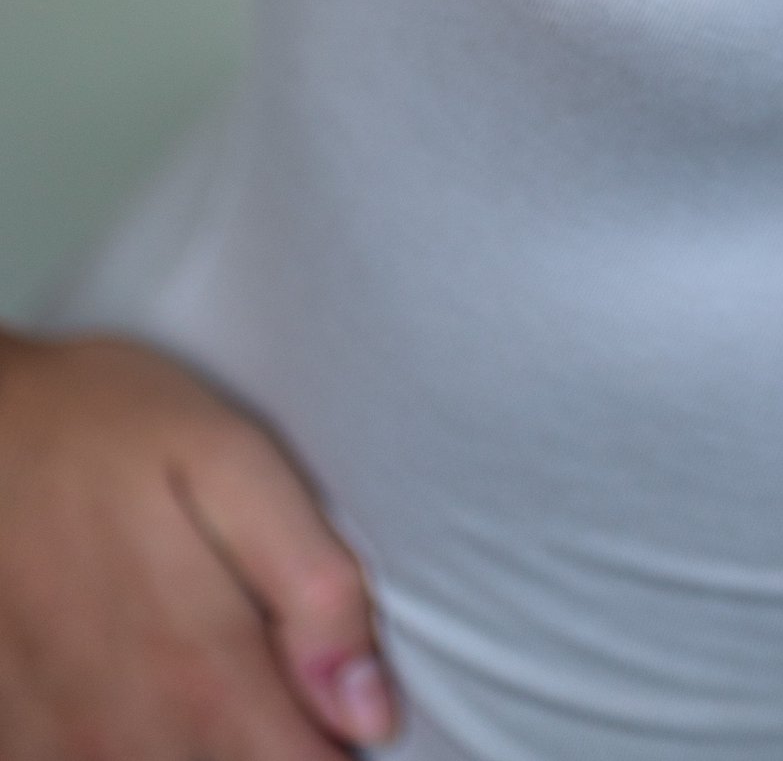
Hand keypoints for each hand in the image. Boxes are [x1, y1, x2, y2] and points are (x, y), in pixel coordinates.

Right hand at [0, 330, 397, 753]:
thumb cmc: (110, 430)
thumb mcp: (233, 463)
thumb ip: (311, 587)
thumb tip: (371, 714)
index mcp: (202, 672)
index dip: (336, 742)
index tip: (345, 700)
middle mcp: (125, 739)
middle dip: (272, 739)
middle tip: (267, 659)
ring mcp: (58, 751)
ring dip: (199, 743)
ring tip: (199, 659)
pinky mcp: (17, 745)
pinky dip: (136, 738)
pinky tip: (143, 686)